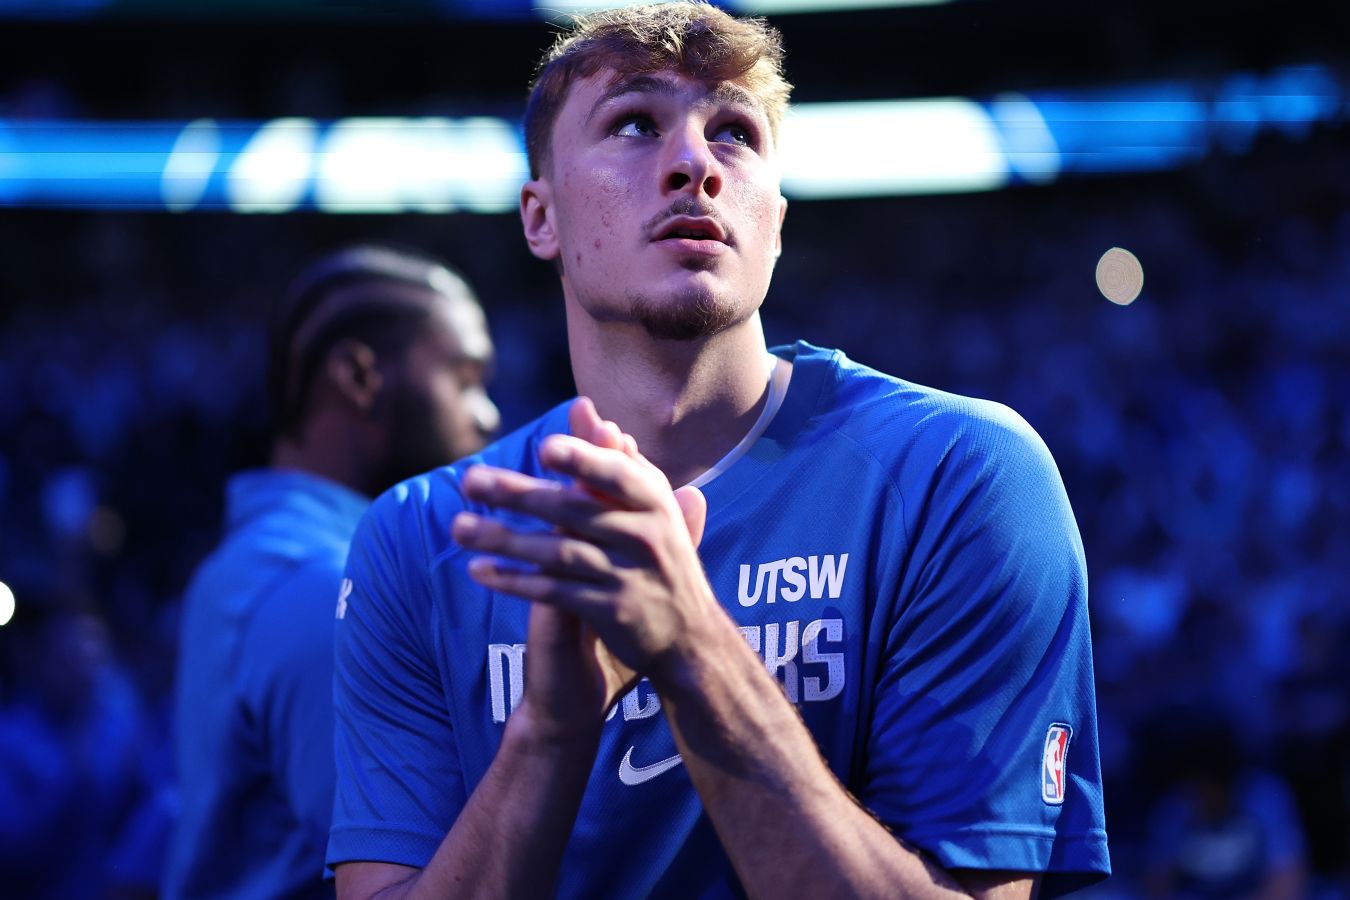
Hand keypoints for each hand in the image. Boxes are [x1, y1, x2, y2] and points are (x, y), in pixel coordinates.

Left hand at [452, 397, 714, 689]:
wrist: (690, 635)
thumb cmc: (660, 556)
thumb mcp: (650, 505)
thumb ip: (614, 458)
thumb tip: (582, 407)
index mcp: (656, 502)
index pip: (617, 476)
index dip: (583, 461)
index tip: (543, 448)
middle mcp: (646, 536)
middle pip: (575, 510)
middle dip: (519, 494)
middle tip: (470, 481)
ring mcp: (628, 576)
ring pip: (557, 553)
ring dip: (503, 539)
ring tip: (458, 528)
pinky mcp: (611, 612)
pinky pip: (554, 592)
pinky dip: (515, 581)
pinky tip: (480, 570)